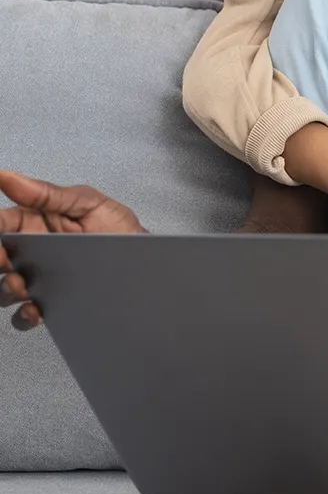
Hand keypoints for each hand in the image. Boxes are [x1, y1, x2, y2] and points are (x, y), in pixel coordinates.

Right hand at [0, 171, 144, 330]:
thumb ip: (48, 193)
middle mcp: (32, 252)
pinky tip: (34, 309)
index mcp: (36, 223)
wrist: (147, 261)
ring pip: (5, 288)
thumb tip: (7, 177)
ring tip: (21, 285)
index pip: (1, 224)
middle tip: (4, 259)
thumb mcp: (89, 203)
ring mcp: (40, 278)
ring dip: (6, 289)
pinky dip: (23, 316)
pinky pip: (25, 315)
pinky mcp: (51, 302)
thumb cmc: (120, 229)